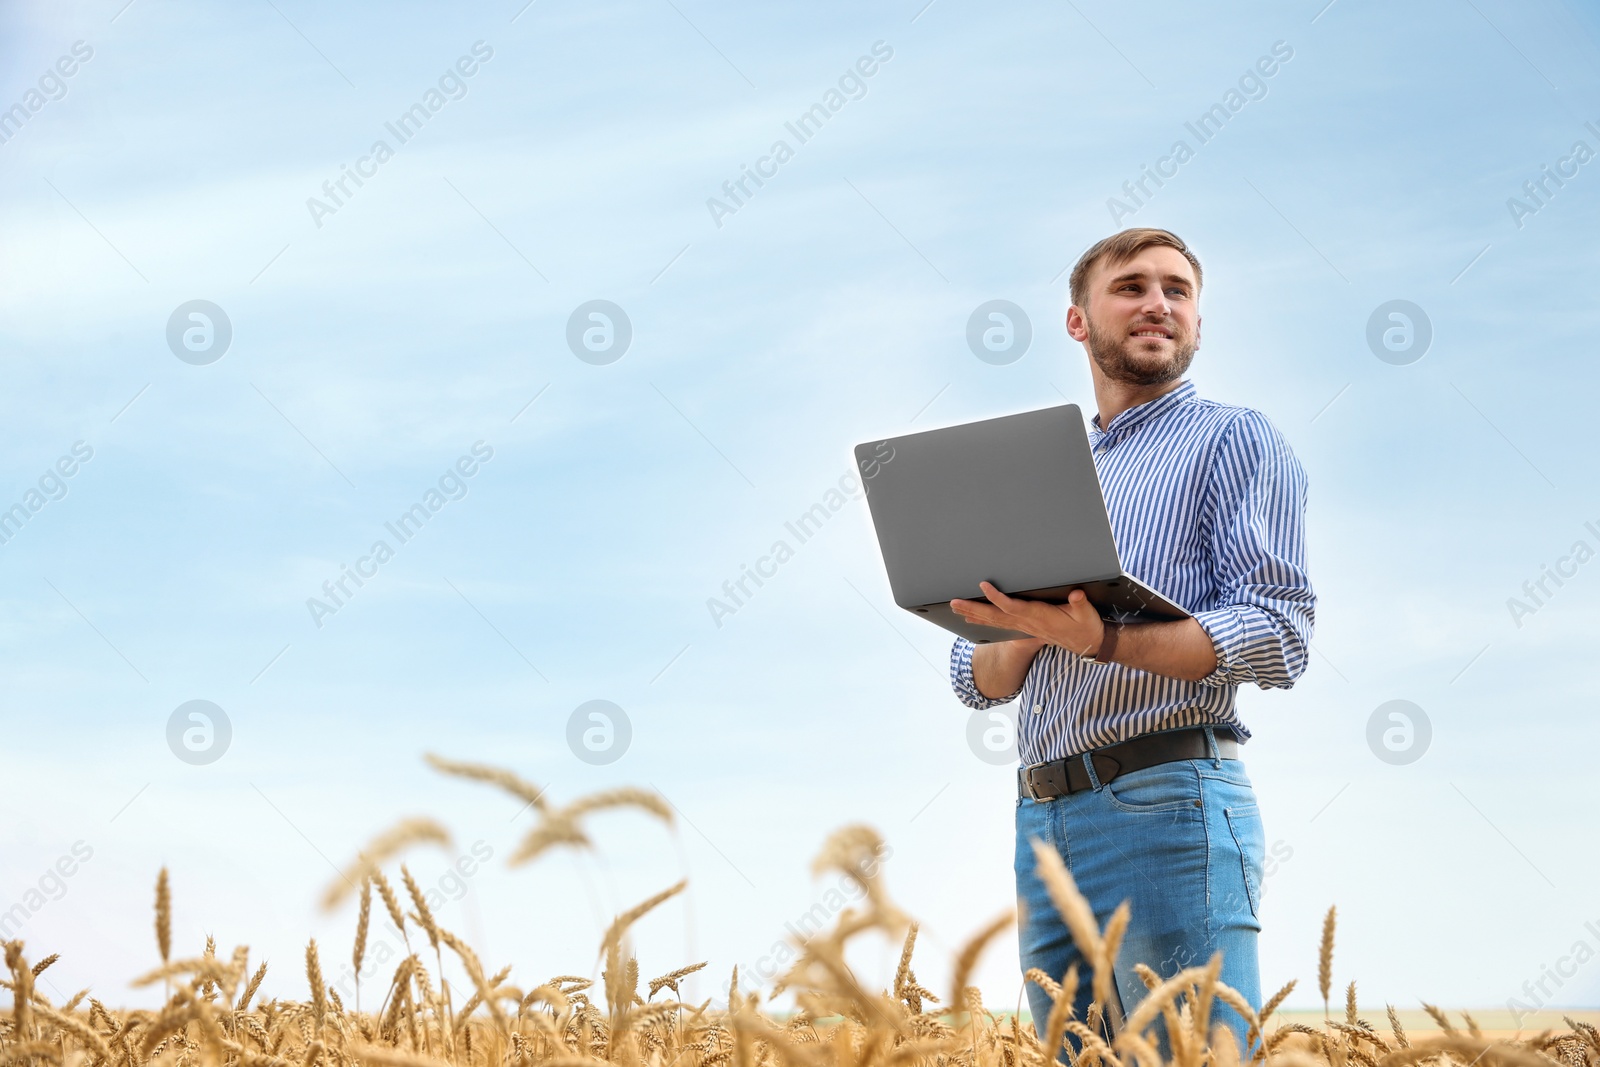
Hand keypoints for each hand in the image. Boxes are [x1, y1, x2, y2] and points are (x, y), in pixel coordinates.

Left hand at [950, 581, 1105, 657]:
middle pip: (995, 616)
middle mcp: (1027, 623)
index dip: (997, 598)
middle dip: (974, 608)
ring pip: (995, 621)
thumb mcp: (1086, 613)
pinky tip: (973, 618)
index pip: (1012, 607)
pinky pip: (1000, 624)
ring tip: (956, 609)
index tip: (984, 585)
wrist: (1088, 643)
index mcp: (1038, 616)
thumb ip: (1080, 603)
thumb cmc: (1085, 626)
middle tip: (954, 602)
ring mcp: (1024, 627)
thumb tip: (1077, 595)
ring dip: (974, 614)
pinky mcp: (1025, 628)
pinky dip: (985, 621)